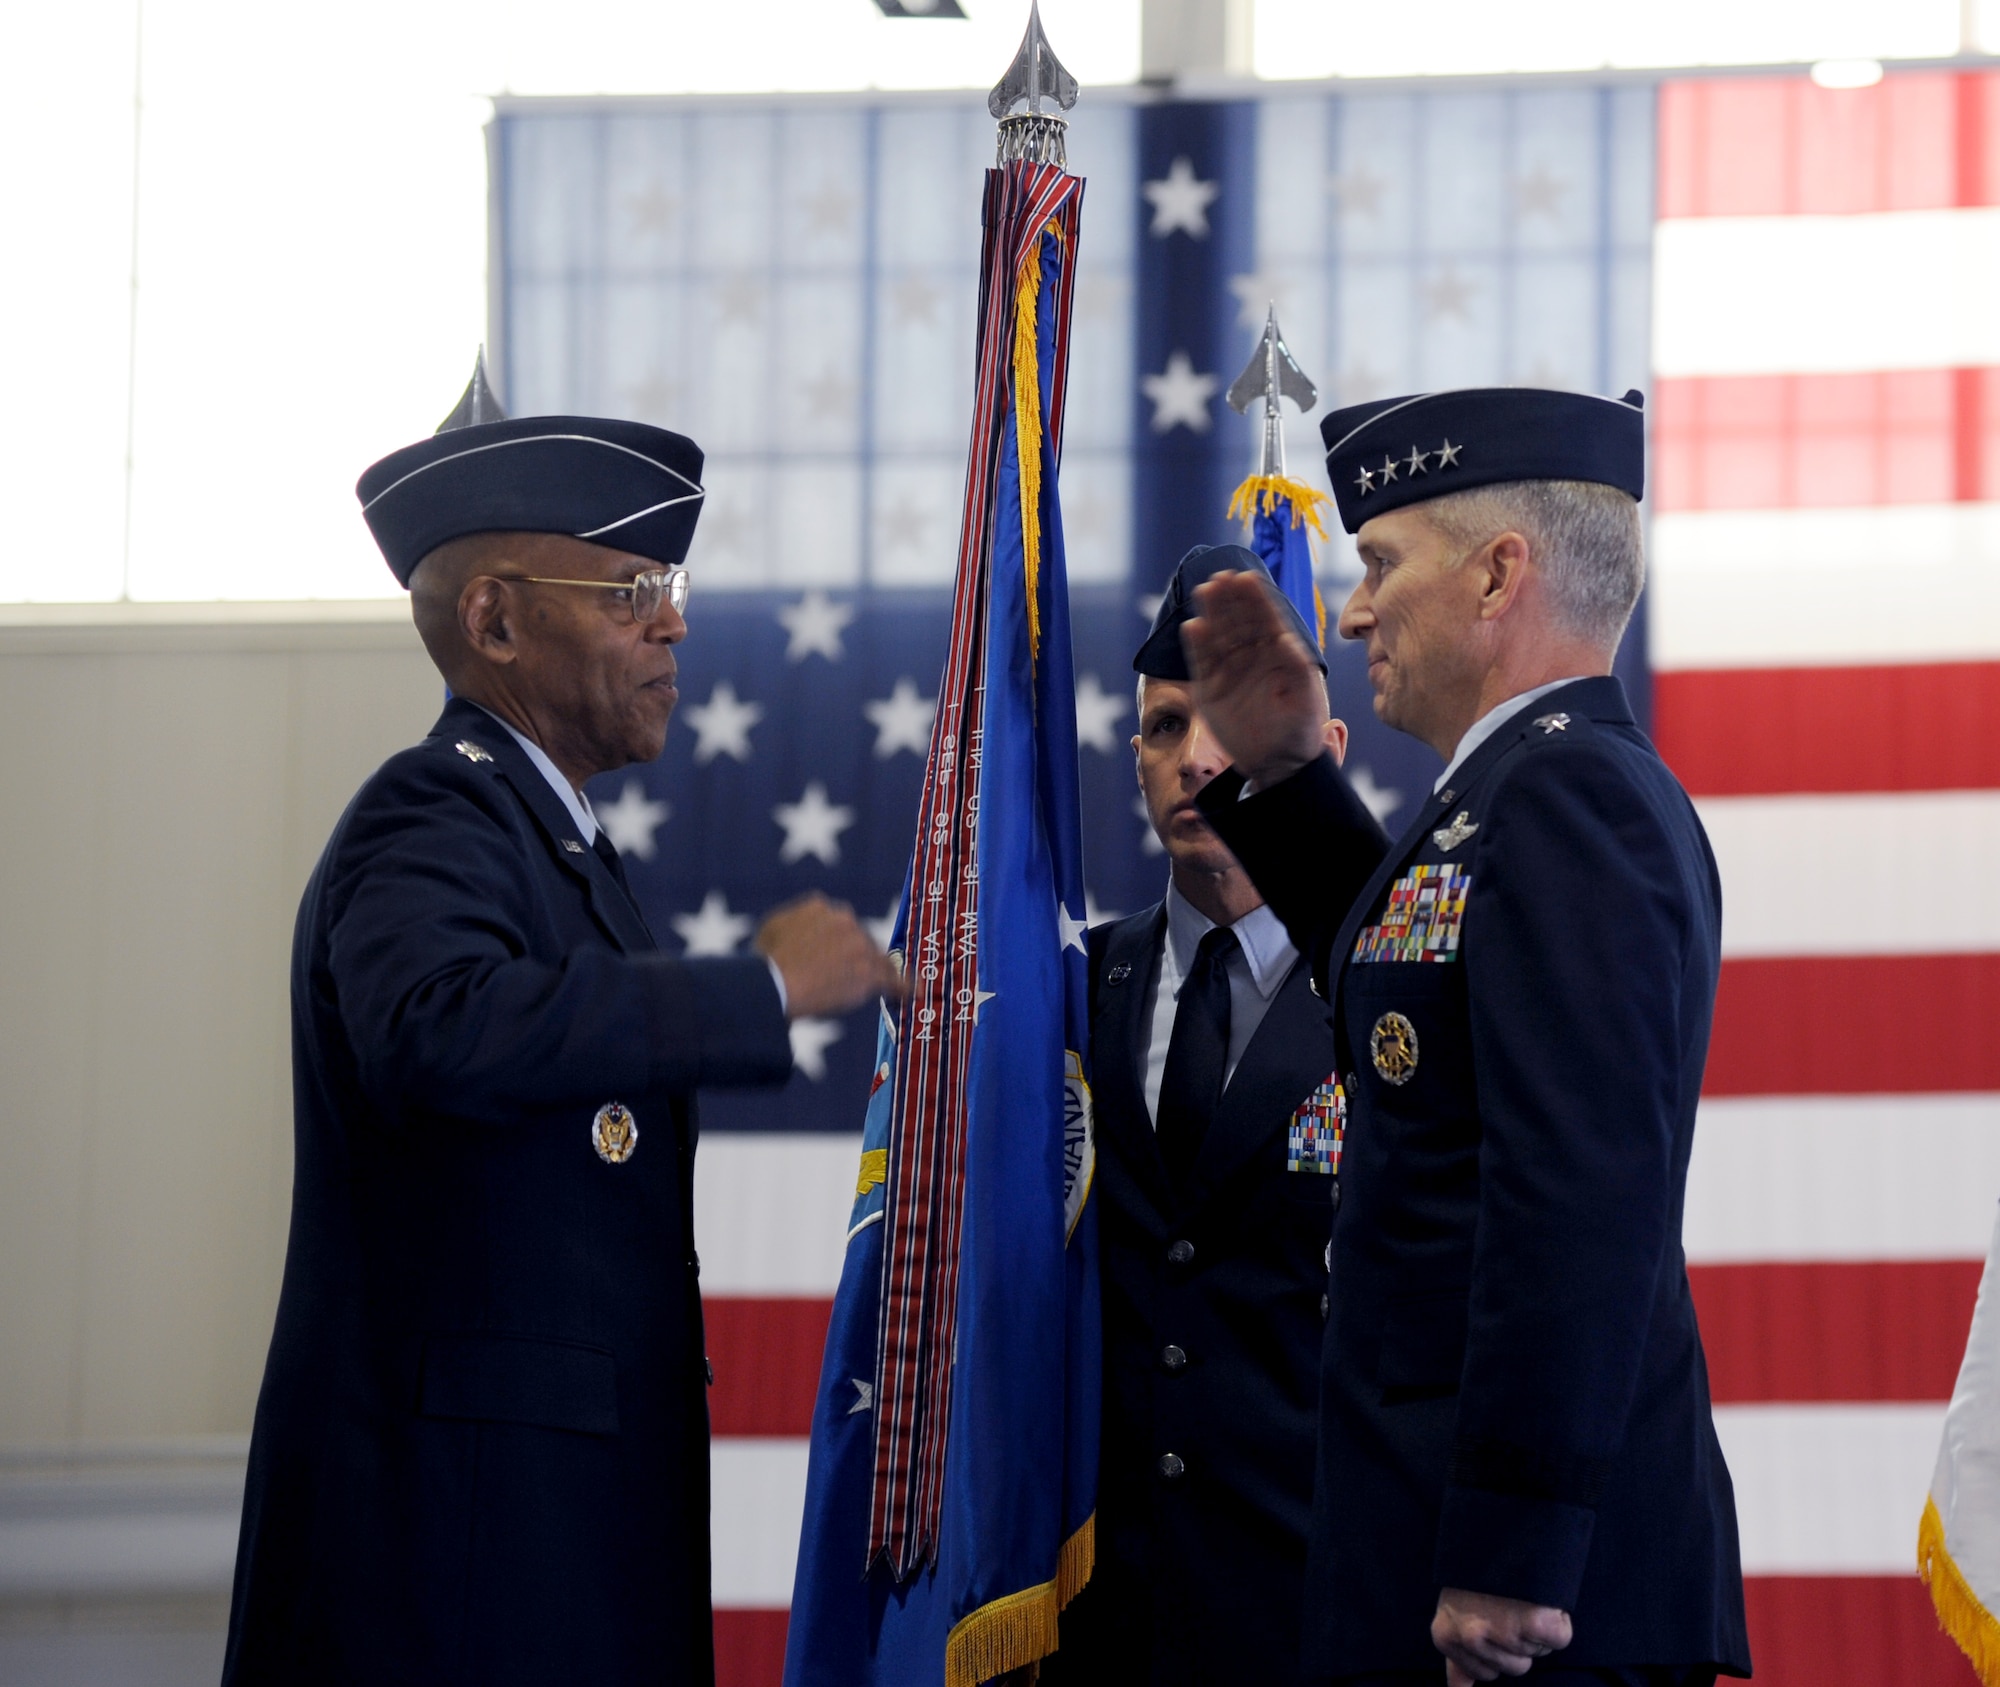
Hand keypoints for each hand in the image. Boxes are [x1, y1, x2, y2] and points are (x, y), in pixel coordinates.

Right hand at [754, 894, 903, 1019]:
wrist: (775, 982)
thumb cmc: (765, 962)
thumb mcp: (772, 928)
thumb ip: (792, 923)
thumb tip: (798, 931)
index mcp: (819, 906)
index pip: (837, 922)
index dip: (834, 942)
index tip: (829, 956)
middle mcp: (843, 919)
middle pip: (858, 939)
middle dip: (852, 957)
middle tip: (838, 978)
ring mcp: (859, 944)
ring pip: (874, 958)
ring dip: (875, 972)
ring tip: (878, 987)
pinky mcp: (868, 971)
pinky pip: (892, 978)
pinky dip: (902, 986)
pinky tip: (911, 992)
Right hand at [1180, 571, 1328, 787]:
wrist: (1280, 763)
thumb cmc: (1301, 727)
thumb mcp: (1306, 696)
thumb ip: (1297, 666)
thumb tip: (1285, 637)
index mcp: (1278, 653)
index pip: (1265, 619)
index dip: (1255, 598)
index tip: (1246, 578)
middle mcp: (1252, 657)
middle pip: (1238, 622)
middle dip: (1230, 599)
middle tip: (1221, 578)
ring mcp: (1230, 672)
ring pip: (1218, 637)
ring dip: (1212, 613)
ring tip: (1205, 590)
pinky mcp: (1211, 690)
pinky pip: (1203, 664)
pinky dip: (1198, 646)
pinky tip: (1194, 626)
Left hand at [1432, 1589, 1571, 1683]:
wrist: (1497, 1529)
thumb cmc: (1477, 1576)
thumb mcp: (1454, 1613)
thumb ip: (1459, 1657)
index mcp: (1445, 1636)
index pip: (1486, 1675)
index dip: (1498, 1649)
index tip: (1493, 1619)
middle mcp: (1471, 1637)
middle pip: (1515, 1668)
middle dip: (1518, 1641)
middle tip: (1509, 1606)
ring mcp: (1502, 1631)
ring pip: (1537, 1653)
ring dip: (1537, 1630)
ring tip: (1521, 1597)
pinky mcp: (1535, 1622)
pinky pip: (1559, 1638)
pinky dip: (1558, 1619)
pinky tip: (1540, 1597)